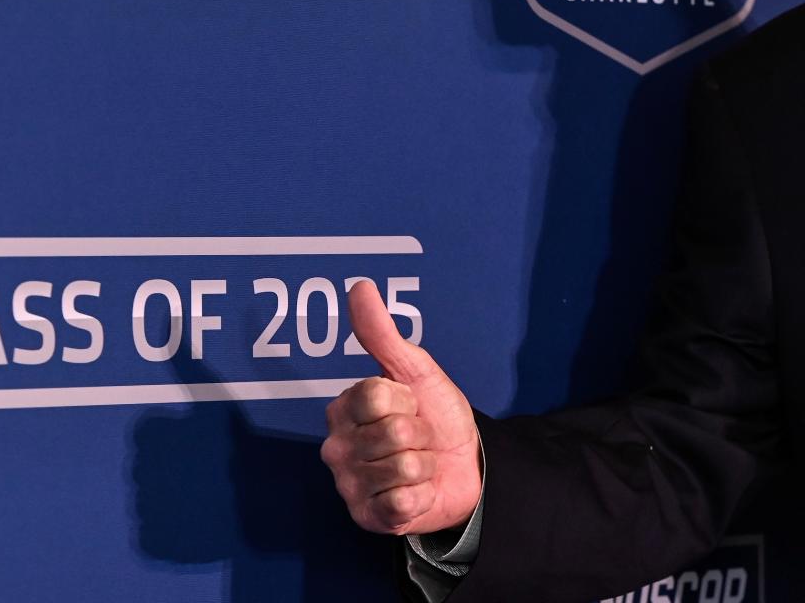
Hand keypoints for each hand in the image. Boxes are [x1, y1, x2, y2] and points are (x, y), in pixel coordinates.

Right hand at [321, 280, 482, 535]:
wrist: (466, 464)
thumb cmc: (436, 415)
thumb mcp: (416, 371)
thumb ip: (382, 334)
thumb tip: (360, 287)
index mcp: (344, 408)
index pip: (375, 396)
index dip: (406, 398)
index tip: (410, 403)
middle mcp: (337, 447)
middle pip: (392, 432)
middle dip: (421, 433)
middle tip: (420, 438)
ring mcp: (349, 485)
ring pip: (401, 467)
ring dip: (425, 465)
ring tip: (420, 464)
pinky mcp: (368, 518)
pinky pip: (401, 501)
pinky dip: (421, 495)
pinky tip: (417, 492)